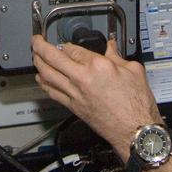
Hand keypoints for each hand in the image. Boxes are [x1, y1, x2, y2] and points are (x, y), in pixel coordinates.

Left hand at [32, 35, 161, 158]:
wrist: (134, 130)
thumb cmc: (136, 105)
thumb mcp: (134, 71)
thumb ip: (118, 56)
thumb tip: (111, 48)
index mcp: (98, 66)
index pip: (74, 49)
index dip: (68, 44)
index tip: (66, 44)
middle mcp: (82, 79)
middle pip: (52, 58)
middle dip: (40, 46)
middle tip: (36, 41)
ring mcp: (75, 94)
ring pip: (47, 75)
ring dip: (38, 63)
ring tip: (34, 56)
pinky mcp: (73, 107)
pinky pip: (52, 92)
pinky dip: (43, 83)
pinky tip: (41, 79)